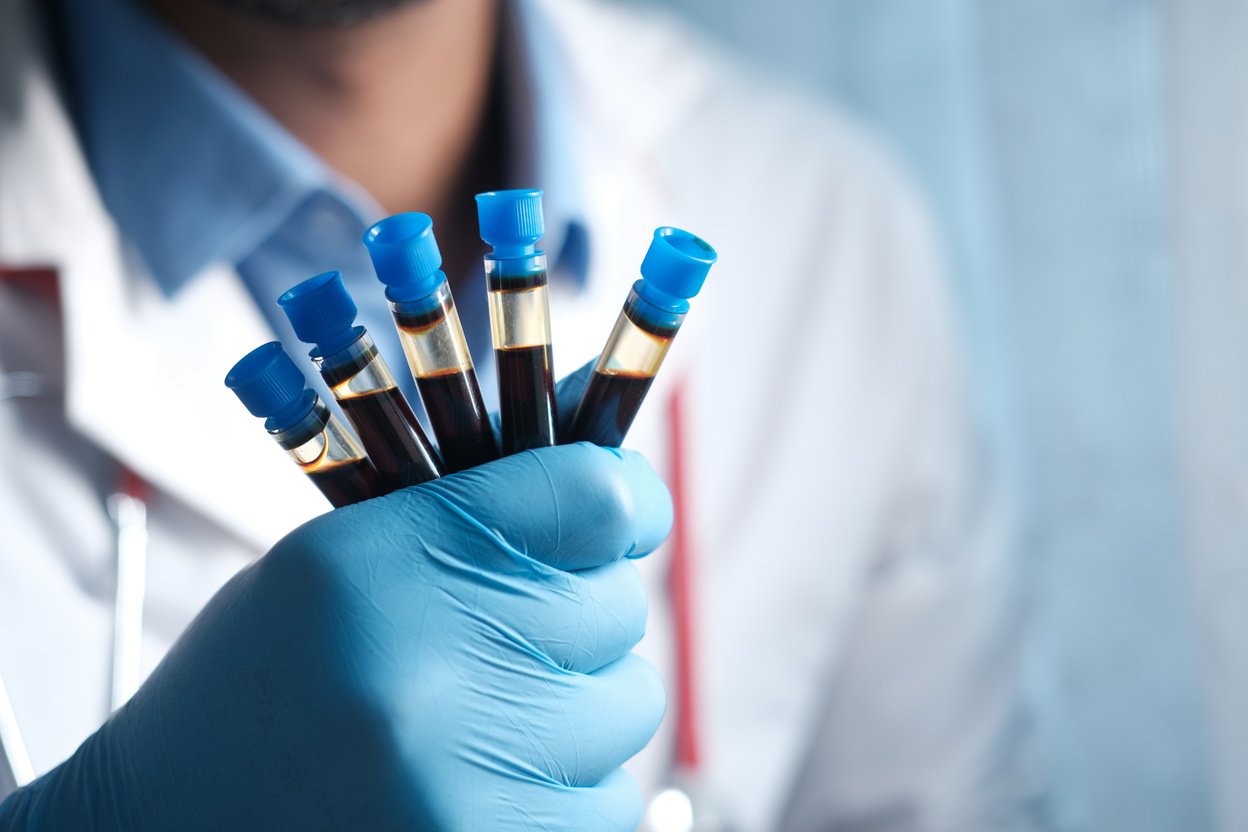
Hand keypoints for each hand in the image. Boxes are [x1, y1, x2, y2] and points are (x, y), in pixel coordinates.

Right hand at [0, 442, 670, 830]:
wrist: (162, 829)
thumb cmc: (262, 687)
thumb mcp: (340, 562)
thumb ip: (475, 513)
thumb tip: (624, 483)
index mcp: (381, 563)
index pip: (592, 498)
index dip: (629, 498)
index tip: (627, 516)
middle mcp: (426, 670)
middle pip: (618, 608)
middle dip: (577, 619)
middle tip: (501, 641)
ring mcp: (459, 782)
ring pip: (627, 708)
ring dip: (577, 710)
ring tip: (481, 724)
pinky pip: (610, 804)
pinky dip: (570, 792)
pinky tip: (488, 785)